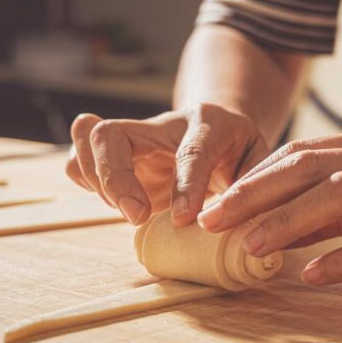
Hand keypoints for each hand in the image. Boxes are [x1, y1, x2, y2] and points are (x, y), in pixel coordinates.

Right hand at [65, 103, 268, 225]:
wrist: (220, 127)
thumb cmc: (241, 151)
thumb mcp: (259, 162)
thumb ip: (250, 186)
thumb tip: (234, 219)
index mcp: (209, 123)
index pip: (190, 151)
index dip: (185, 185)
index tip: (183, 218)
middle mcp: (163, 125)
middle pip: (114, 134)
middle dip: (115, 178)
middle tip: (138, 217)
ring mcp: (135, 138)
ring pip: (89, 141)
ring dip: (97, 180)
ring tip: (130, 211)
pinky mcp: (118, 156)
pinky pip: (82, 160)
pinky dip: (88, 182)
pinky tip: (117, 202)